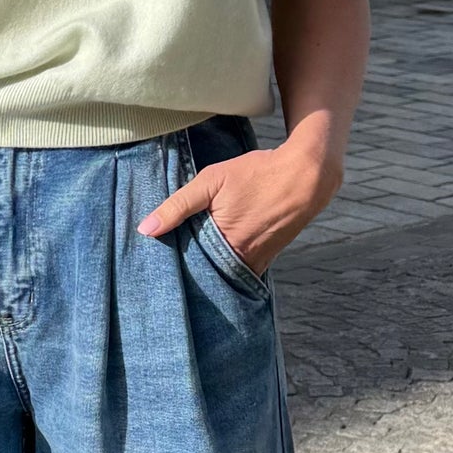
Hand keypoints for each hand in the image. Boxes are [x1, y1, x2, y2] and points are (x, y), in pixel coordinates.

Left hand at [136, 128, 342, 273]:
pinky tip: (213, 256)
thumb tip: (146, 230)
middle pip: (205, 278)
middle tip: (166, 270)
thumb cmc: (256, 174)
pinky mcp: (266, 260)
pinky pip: (239, 271)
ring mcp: (257, 263)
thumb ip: (177, 206)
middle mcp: (241, 261)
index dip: (171, 269)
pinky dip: (225, 267)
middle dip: (188, 275)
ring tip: (187, 265)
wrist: (306, 176)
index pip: (187, 270)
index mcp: (224, 245)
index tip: (154, 268)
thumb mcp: (211, 181)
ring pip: (222, 276)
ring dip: (207, 271)